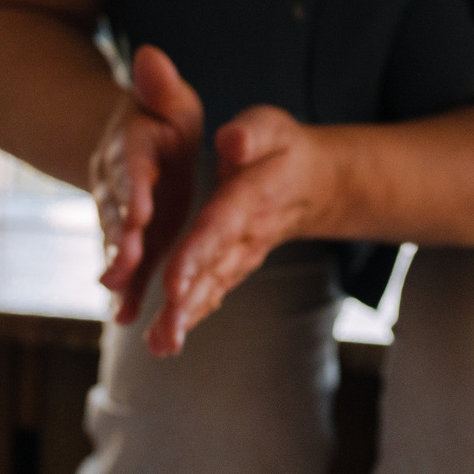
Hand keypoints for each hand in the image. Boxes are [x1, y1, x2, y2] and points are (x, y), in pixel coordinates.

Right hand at [91, 45, 202, 323]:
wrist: (132, 143)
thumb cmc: (161, 118)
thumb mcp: (169, 99)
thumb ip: (160, 85)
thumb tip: (150, 54)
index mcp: (133, 146)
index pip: (132, 166)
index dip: (134, 189)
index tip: (141, 211)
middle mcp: (117, 183)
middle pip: (117, 211)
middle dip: (120, 237)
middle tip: (126, 262)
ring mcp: (120, 214)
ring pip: (115, 241)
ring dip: (117, 265)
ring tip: (118, 291)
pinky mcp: (129, 238)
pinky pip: (124, 264)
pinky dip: (124, 290)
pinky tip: (125, 317)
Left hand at [148, 104, 336, 355]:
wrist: (313, 183)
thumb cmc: (282, 148)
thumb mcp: (270, 126)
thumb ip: (251, 133)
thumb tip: (230, 140)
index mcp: (249, 197)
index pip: (219, 229)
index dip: (196, 256)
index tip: (172, 285)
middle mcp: (245, 235)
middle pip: (213, 271)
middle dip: (188, 303)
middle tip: (164, 335)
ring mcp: (242, 256)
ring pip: (212, 290)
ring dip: (185, 319)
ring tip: (160, 347)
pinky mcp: (235, 267)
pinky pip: (212, 294)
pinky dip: (190, 318)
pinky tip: (165, 342)